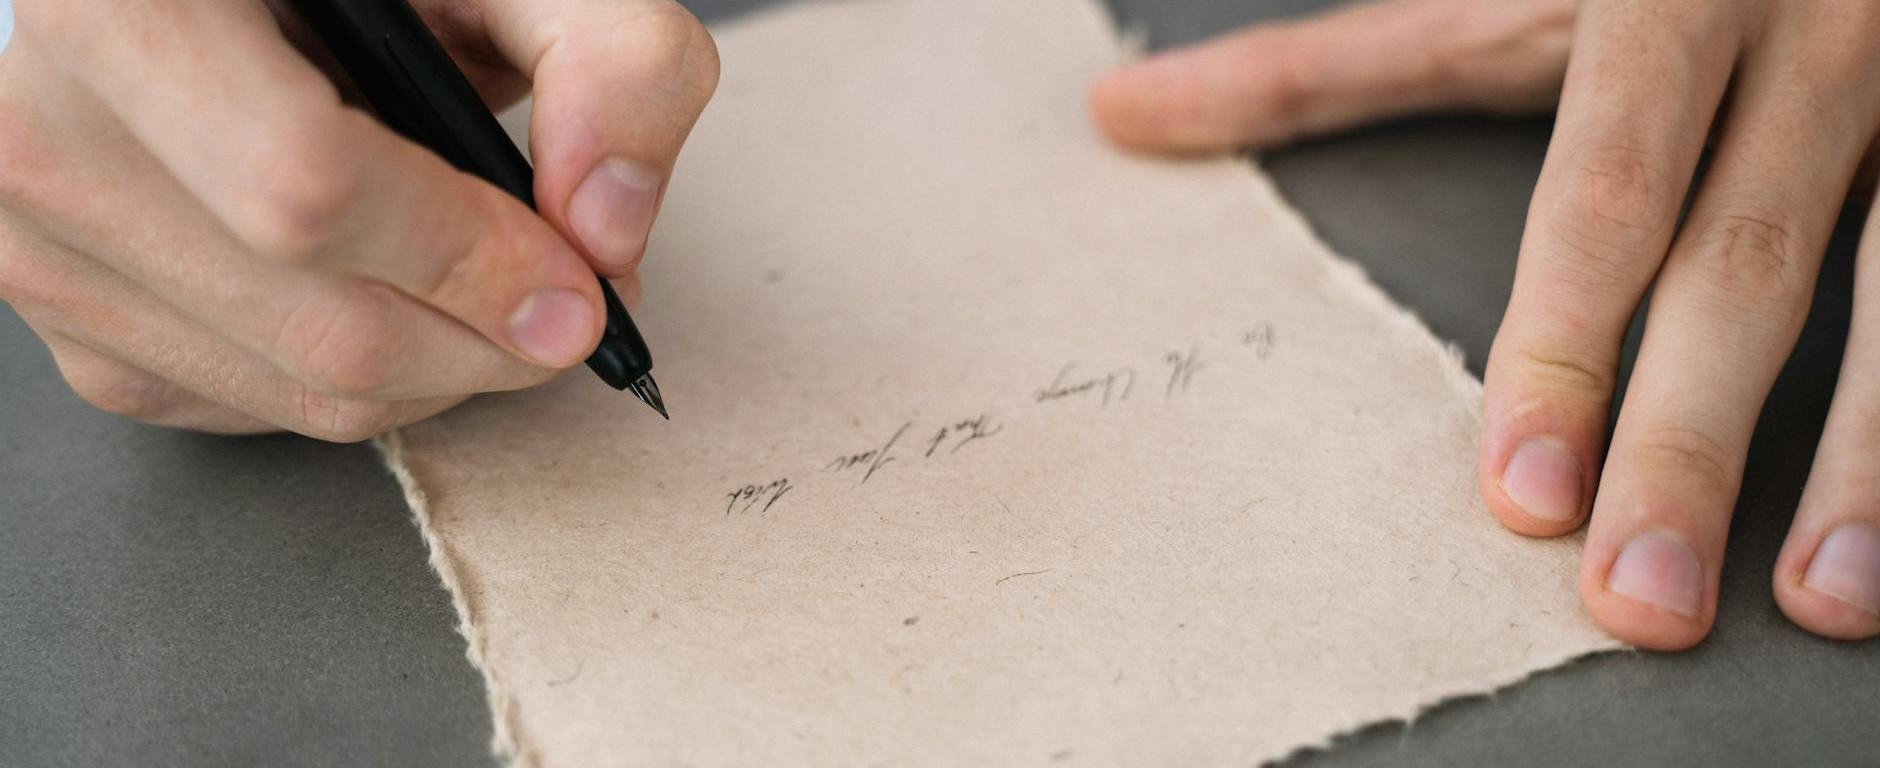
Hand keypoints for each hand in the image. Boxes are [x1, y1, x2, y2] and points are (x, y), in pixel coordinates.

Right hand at [0, 0, 717, 439]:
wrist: (237, 3)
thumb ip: (611, 59)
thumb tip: (605, 230)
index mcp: (127, 8)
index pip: (304, 190)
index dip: (468, 259)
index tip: (576, 282)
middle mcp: (47, 134)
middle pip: (325, 329)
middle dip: (494, 339)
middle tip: (571, 295)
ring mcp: (39, 250)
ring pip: (307, 395)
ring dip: (450, 369)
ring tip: (493, 282)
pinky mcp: (74, 332)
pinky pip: (266, 413)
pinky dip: (374, 381)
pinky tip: (395, 292)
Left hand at [1091, 0, 1879, 646]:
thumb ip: (1318, 67)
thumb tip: (1122, 119)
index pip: (1608, 188)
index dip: (1566, 344)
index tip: (1522, 497)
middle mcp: (1809, 39)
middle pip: (1749, 264)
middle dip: (1693, 441)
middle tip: (1635, 600)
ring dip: (1868, 456)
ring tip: (1817, 599)